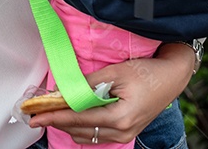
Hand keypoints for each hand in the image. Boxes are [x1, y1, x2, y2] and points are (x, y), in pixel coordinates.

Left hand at [28, 43, 194, 142]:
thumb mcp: (115, 73)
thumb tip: (64, 92)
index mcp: (119, 118)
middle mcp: (121, 132)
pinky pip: (97, 135)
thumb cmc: (147, 72)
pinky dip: (81, 127)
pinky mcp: (126, 132)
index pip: (78, 119)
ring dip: (68, 125)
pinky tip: (71, 117)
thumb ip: (88, 84)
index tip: (35, 116)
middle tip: (36, 113)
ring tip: (50, 114)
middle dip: (57, 121)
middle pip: (80, 130)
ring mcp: (125, 134)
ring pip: (87, 135)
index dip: (54, 117)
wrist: (172, 77)